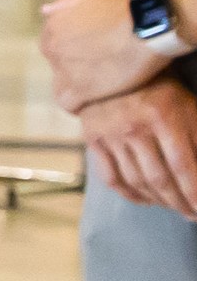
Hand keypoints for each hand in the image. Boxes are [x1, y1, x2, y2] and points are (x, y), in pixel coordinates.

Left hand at [39, 0, 170, 113]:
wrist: (148, 27)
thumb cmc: (125, 9)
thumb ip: (65, 7)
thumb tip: (45, 11)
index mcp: (53, 27)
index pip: (52, 46)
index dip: (70, 52)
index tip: (87, 55)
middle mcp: (53, 48)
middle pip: (58, 65)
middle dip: (74, 69)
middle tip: (97, 71)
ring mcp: (65, 69)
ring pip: (61, 86)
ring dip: (76, 88)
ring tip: (96, 89)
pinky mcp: (80, 89)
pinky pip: (68, 103)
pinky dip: (77, 106)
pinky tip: (90, 105)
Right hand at [82, 74, 196, 216]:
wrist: (112, 66)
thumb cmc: (162, 89)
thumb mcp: (188, 107)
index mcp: (164, 116)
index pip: (184, 166)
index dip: (195, 193)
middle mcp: (135, 127)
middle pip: (160, 179)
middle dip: (180, 203)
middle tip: (192, 214)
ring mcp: (111, 134)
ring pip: (137, 181)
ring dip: (159, 201)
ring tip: (175, 207)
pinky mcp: (93, 139)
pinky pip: (111, 177)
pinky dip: (130, 195)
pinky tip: (147, 200)